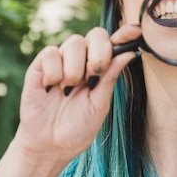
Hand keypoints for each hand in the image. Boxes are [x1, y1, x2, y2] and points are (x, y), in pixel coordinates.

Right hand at [13, 24, 140, 169]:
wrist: (50, 146)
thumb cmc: (77, 127)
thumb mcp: (99, 105)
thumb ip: (110, 78)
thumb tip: (129, 53)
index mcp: (101, 68)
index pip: (114, 44)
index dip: (125, 34)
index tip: (136, 30)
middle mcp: (82, 60)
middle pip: (96, 34)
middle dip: (99, 54)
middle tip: (92, 77)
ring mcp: (62, 60)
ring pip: (74, 42)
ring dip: (74, 69)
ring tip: (67, 91)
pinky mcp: (40, 65)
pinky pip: (51, 53)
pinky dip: (54, 72)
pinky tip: (51, 88)